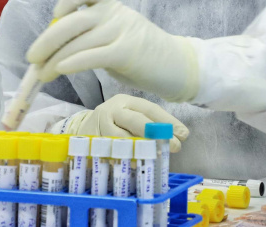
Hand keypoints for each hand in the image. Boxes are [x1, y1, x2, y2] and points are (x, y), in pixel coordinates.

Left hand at [27, 0, 199, 101]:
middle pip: (73, 20)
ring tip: (41, 75)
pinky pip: (92, 56)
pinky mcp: (127, 52)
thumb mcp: (115, 34)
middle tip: (32, 57)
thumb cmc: (141, 53)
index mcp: (112, 5)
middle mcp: (115, 14)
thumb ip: (90, 34)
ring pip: (78, 42)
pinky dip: (71, 63)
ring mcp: (121, 31)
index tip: (56, 16)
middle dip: (47, 40)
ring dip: (54, 60)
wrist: (177, 66)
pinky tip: (59, 70)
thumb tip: (52, 48)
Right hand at [65, 94, 188, 151]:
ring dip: (143, 149)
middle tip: (176, 146)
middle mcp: (112, 110)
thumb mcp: (130, 116)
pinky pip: (112, 152)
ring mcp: (100, 126)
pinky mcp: (92, 142)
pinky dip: (126, 159)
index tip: (183, 134)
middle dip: (158, 134)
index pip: (149, 109)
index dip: (168, 121)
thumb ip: (150, 123)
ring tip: (158, 155)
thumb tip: (178, 135)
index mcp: (125, 101)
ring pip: (124, 138)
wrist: (82, 129)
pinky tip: (137, 164)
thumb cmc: (115, 123)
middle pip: (136, 120)